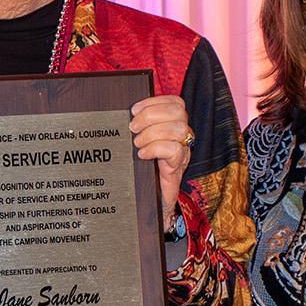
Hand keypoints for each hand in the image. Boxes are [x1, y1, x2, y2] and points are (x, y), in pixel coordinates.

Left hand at [130, 95, 191, 229]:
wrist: (149, 204)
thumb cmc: (141, 171)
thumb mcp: (139, 144)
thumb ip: (137, 128)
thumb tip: (123, 114)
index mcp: (173, 127)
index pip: (175, 103)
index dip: (155, 102)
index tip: (134, 110)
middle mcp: (181, 138)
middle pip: (179, 112)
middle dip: (151, 115)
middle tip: (133, 128)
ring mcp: (182, 153)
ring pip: (178, 129)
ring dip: (152, 133)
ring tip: (137, 143)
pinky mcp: (177, 169)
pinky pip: (174, 150)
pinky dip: (155, 148)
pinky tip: (143, 155)